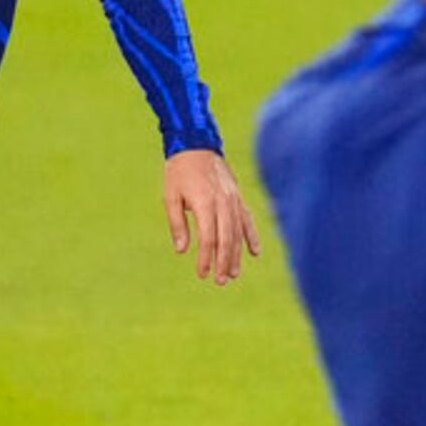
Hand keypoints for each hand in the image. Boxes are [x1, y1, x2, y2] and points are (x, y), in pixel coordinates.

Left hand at [163, 148, 260, 284]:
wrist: (196, 144)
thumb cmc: (179, 171)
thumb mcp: (170, 196)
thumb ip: (177, 224)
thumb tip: (182, 250)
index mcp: (205, 202)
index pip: (208, 238)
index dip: (206, 258)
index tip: (202, 274)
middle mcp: (223, 202)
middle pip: (226, 239)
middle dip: (223, 262)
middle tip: (220, 281)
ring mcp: (233, 199)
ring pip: (238, 232)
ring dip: (236, 254)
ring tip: (233, 274)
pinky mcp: (237, 197)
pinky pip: (247, 220)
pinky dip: (251, 236)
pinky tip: (254, 252)